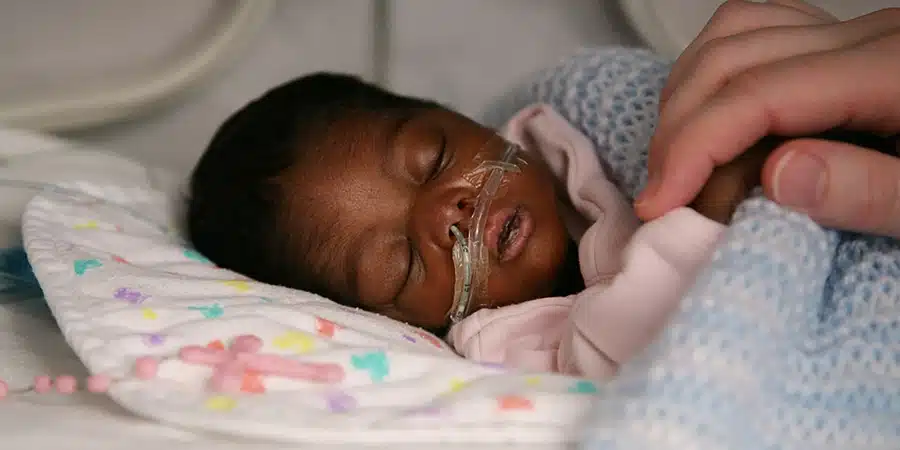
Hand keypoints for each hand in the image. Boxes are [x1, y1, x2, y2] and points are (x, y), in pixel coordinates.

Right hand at [635, 1, 899, 236]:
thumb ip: (871, 190)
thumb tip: (778, 174)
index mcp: (892, 70)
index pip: (759, 92)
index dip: (694, 148)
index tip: (659, 205)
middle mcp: (865, 38)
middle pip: (730, 58)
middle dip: (678, 132)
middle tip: (662, 198)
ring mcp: (850, 35)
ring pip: (730, 35)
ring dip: (686, 99)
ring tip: (678, 164)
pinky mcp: (842, 45)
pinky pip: (754, 32)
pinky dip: (712, 73)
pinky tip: (710, 118)